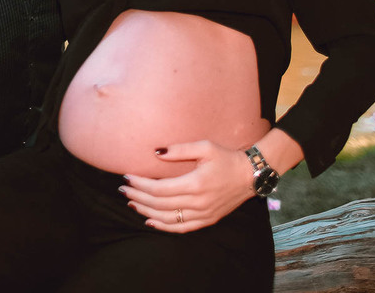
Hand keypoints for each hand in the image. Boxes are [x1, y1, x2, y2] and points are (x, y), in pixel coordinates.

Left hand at [119, 140, 255, 232]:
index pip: (159, 189)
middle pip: (159, 204)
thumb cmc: (226, 158)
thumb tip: (156, 152)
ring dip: (146, 211)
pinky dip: (163, 226)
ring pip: (167, 218)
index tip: (127, 177)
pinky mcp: (207, 220)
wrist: (250, 176)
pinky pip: (181, 228)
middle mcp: (198, 203)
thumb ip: (179, 150)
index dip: (140, 184)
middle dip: (138, 196)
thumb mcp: (205, 147)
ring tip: (131, 202)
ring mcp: (203, 214)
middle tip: (123, 188)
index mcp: (196, 184)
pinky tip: (149, 220)